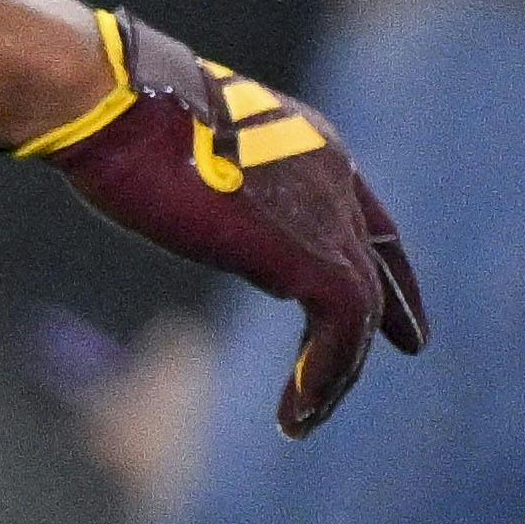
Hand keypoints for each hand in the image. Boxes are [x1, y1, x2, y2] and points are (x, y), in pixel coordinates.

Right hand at [17, 13, 430, 433]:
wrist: (121, 106)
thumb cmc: (126, 120)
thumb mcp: (194, 157)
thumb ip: (229, 195)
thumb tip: (232, 234)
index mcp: (311, 146)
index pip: (368, 217)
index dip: (385, 264)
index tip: (393, 306)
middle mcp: (333, 176)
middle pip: (375, 262)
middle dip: (387, 316)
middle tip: (403, 352)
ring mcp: (328, 215)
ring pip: (362, 306)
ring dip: (337, 370)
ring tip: (307, 416)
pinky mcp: (312, 254)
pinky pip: (344, 327)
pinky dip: (324, 374)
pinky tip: (296, 411)